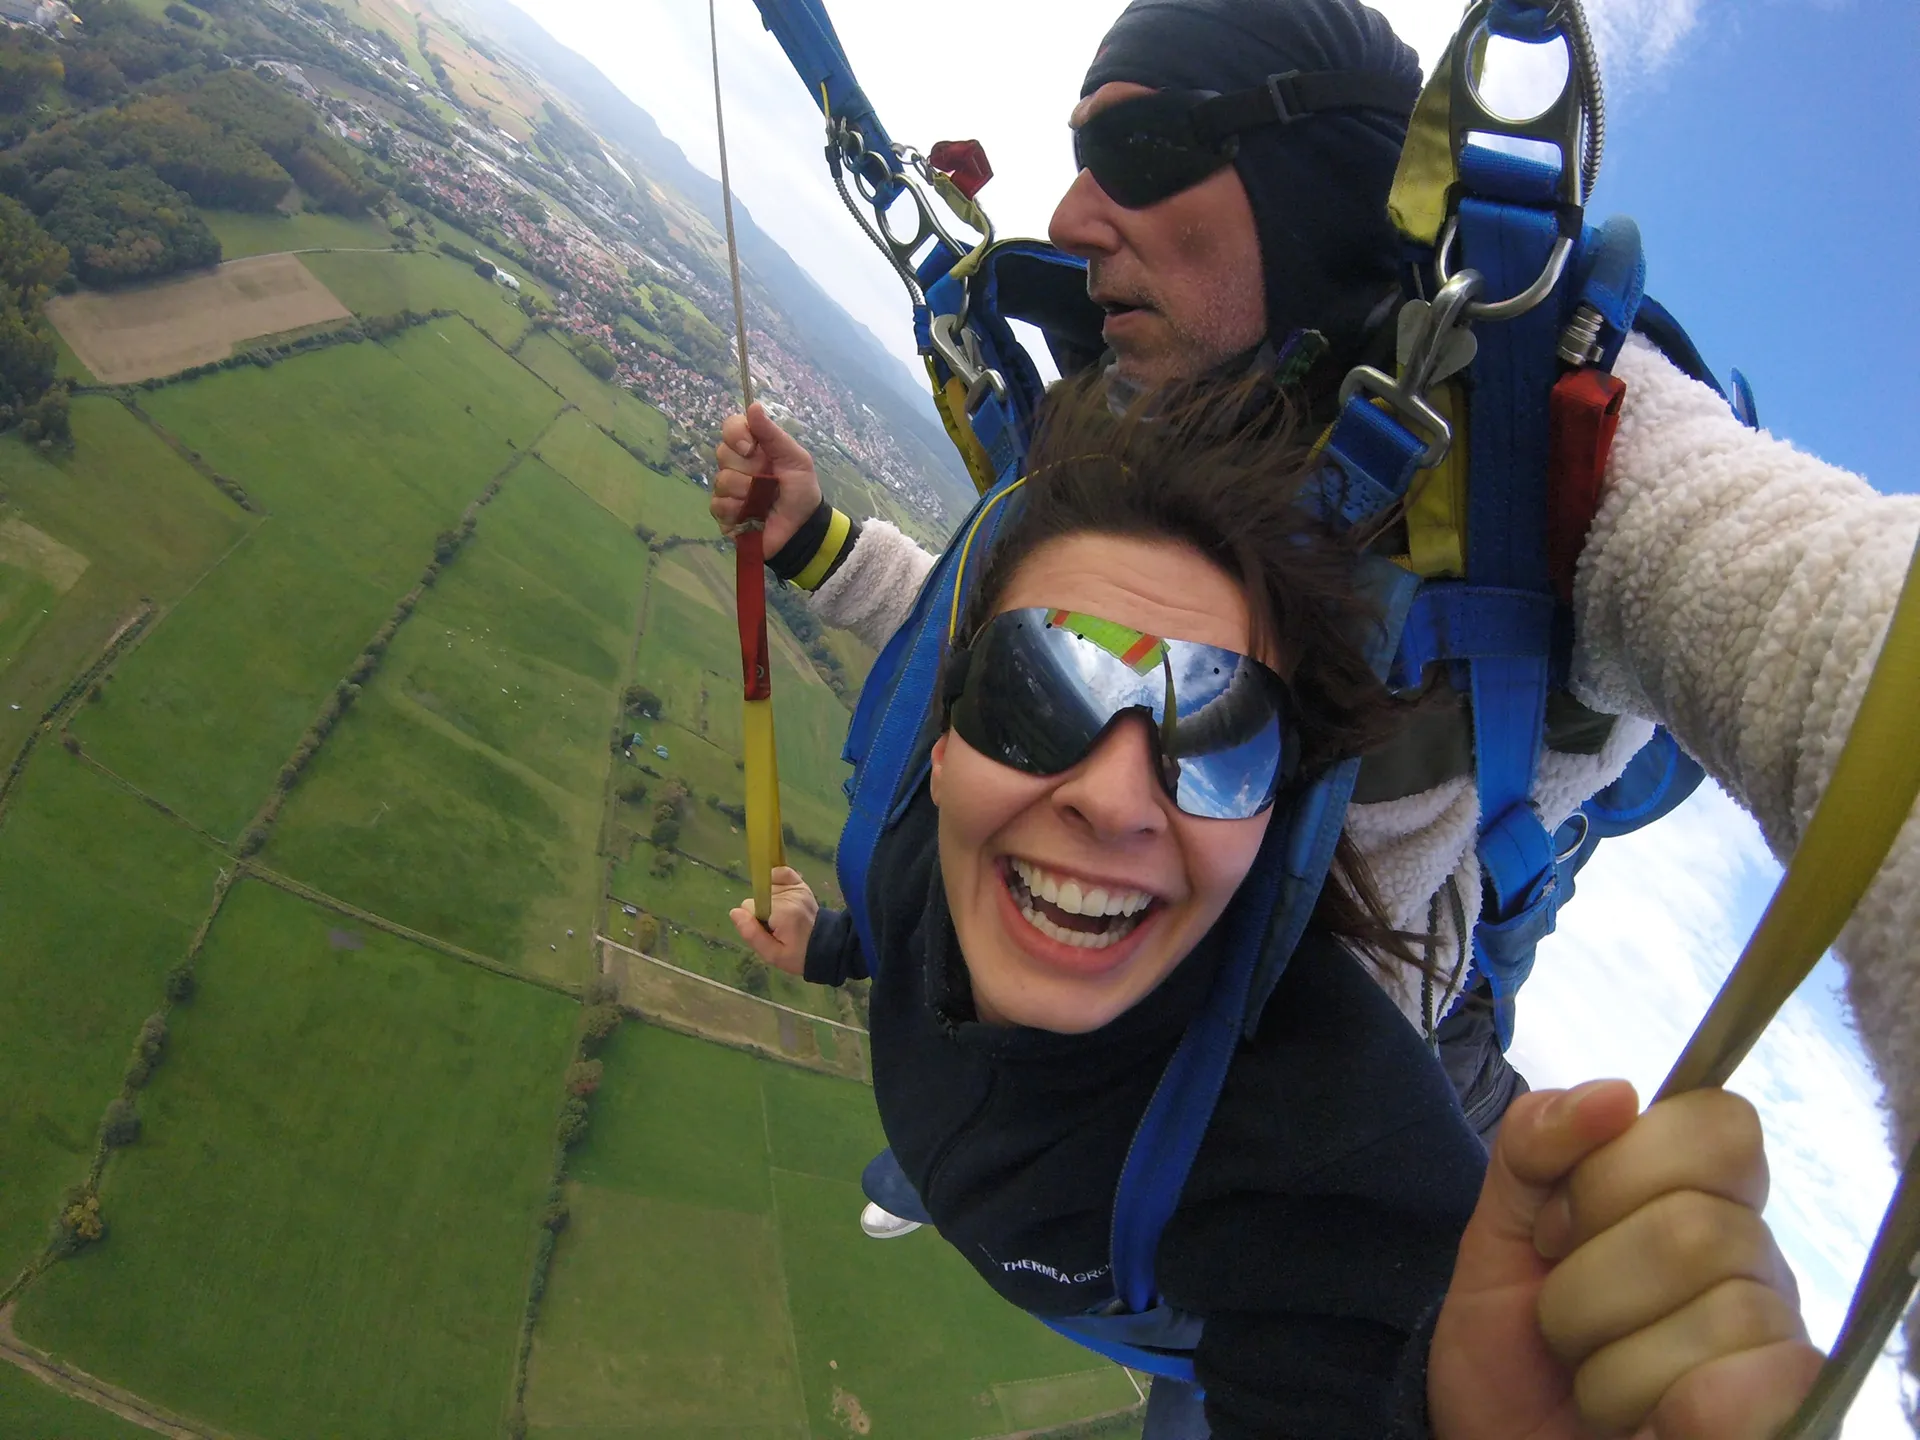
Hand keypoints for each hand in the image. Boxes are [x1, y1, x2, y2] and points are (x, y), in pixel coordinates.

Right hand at [711, 403, 821, 558]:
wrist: (802, 529)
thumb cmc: (801, 491)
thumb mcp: (795, 459)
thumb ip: (773, 434)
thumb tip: (753, 406)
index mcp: (753, 447)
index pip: (730, 427)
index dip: (736, 435)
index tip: (751, 448)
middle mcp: (736, 464)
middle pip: (723, 453)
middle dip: (749, 469)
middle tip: (768, 480)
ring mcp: (727, 489)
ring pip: (722, 481)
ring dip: (747, 493)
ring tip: (763, 501)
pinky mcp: (722, 513)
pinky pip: (718, 505)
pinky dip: (737, 511)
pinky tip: (751, 515)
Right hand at [728, 865, 818, 976]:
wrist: (826, 946)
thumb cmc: (797, 955)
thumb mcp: (772, 954)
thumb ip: (752, 934)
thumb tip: (734, 912)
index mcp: (782, 912)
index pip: (749, 907)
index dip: (753, 921)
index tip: (766, 933)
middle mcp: (789, 896)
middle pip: (757, 898)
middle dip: (760, 913)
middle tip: (775, 929)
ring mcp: (796, 889)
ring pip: (766, 889)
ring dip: (768, 901)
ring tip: (781, 917)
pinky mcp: (801, 886)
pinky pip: (782, 873)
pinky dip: (776, 879)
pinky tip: (779, 895)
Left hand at [1430, 1081, 1822, 1439]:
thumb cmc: (1509, 1341)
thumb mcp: (1495, 1229)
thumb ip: (1532, 1143)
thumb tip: (1616, 1094)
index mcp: (1698, 1195)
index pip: (1721, 1125)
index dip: (1621, 1171)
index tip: (1555, 1227)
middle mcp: (1754, 1260)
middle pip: (1698, 1226)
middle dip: (1587, 1281)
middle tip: (1559, 1319)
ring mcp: (1774, 1341)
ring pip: (1718, 1314)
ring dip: (1606, 1360)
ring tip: (1591, 1378)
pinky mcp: (1778, 1416)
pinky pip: (1741, 1393)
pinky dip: (1661, 1407)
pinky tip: (1643, 1420)